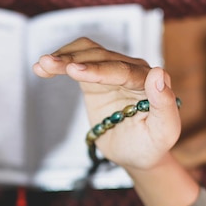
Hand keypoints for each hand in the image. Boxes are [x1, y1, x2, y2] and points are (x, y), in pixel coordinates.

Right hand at [33, 37, 179, 170]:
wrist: (139, 152)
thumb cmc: (153, 144)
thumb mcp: (164, 131)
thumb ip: (164, 103)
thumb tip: (158, 72)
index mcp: (150, 82)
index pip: (122, 71)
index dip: (98, 70)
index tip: (74, 71)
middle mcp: (133, 69)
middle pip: (100, 58)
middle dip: (72, 61)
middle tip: (46, 63)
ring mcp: (113, 71)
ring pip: (87, 54)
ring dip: (64, 56)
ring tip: (42, 64)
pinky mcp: (96, 77)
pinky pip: (78, 63)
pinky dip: (61, 63)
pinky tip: (42, 67)